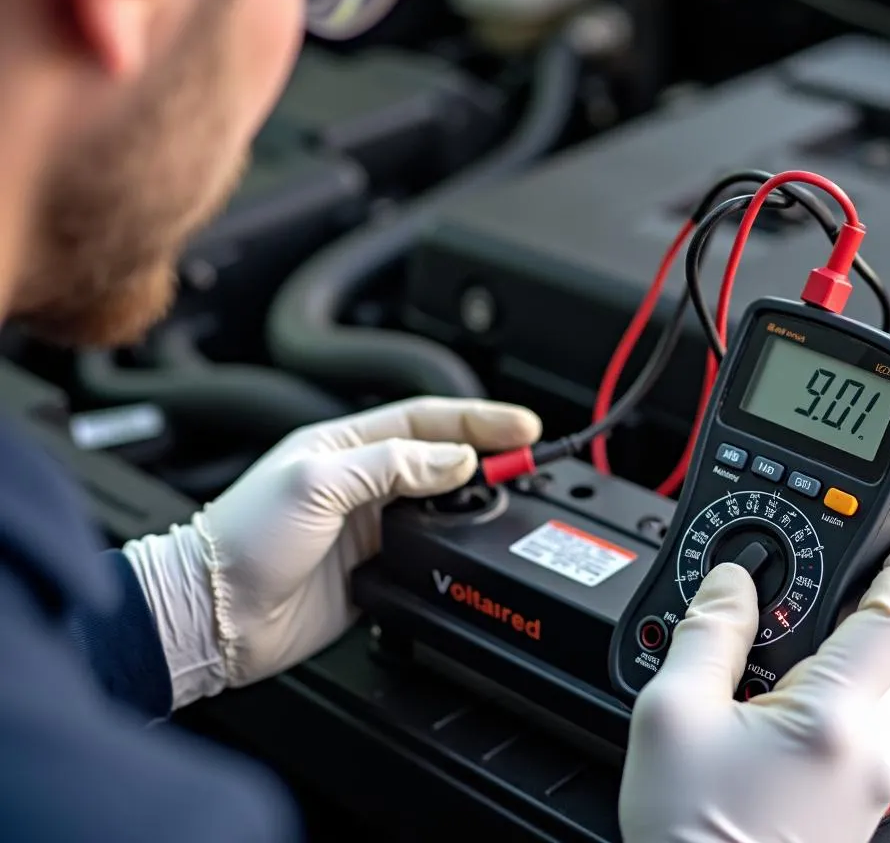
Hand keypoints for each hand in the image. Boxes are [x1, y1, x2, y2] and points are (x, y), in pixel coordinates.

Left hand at [124, 397, 540, 708]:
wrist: (215, 614)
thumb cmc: (243, 537)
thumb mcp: (317, 482)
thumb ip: (391, 465)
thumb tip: (455, 459)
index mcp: (347, 443)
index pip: (427, 420)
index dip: (478, 419)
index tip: (521, 425)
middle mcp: (363, 480)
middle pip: (442, 456)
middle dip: (490, 452)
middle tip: (531, 456)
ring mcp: (371, 525)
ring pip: (442, 503)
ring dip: (478, 496)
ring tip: (513, 493)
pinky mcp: (376, 567)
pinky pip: (430, 549)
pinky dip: (458, 544)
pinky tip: (475, 543)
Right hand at [619, 521, 889, 842]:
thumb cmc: (691, 837)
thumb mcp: (673, 713)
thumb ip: (707, 632)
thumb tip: (730, 585)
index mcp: (834, 724)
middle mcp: (867, 758)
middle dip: (875, 600)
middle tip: (845, 565)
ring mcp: (863, 789)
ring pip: (870, 691)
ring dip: (843, 643)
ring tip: (785, 624)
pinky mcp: (846, 809)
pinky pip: (848, 726)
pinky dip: (825, 686)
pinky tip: (772, 689)